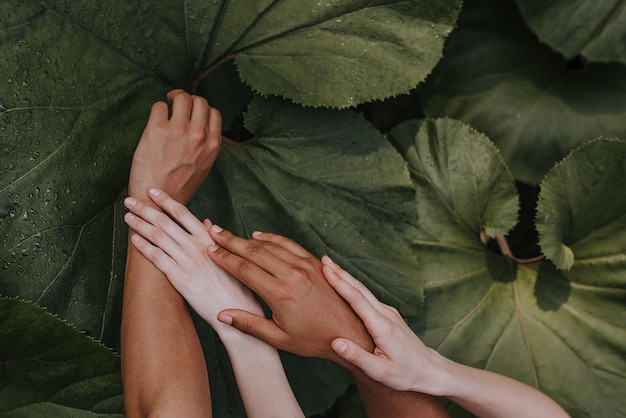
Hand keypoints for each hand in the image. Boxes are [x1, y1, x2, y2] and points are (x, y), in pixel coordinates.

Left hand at [123, 188, 262, 340]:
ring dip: (140, 225)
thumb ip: (216, 236)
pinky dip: (144, 247)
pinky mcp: (179, 277)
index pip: (182, 213)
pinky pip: (157, 258)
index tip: (152, 191)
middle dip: (145, 209)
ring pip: (157, 237)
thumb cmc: (235, 282)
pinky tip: (134, 240)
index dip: (165, 200)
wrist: (235, 307)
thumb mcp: (230, 254)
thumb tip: (207, 221)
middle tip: (130, 200)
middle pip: (164, 222)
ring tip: (127, 216)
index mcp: (208, 238)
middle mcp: (196, 246)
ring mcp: (186, 261)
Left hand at [128, 89, 221, 205]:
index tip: (192, 112)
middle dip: (188, 99)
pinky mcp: (157, 129)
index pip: (214, 113)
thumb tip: (202, 129)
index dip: (202, 109)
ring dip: (174, 97)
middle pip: (199, 100)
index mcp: (212, 145)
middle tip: (177, 102)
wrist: (157, 201)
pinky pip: (159, 106)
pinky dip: (158, 109)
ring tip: (167, 104)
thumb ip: (206, 147)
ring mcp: (178, 130)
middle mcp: (199, 135)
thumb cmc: (178, 186)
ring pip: (182, 97)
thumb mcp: (203, 167)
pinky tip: (155, 120)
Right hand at [205, 228, 374, 366]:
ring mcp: (306, 265)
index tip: (209, 250)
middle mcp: (292, 274)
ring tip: (230, 234)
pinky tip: (260, 236)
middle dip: (230, 241)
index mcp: (280, 293)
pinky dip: (272, 239)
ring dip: (248, 238)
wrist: (350, 332)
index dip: (224, 258)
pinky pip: (290, 244)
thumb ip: (249, 324)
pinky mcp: (316, 263)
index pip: (244, 269)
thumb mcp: (279, 338)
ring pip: (271, 246)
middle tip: (213, 232)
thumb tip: (221, 315)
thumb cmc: (313, 340)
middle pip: (254, 251)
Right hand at [322, 257, 446, 394]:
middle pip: (360, 289)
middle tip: (323, 259)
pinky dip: (353, 287)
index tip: (326, 270)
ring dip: (346, 277)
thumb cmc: (405, 374)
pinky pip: (368, 297)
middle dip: (340, 273)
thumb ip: (357, 357)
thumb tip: (335, 342)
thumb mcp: (380, 372)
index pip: (357, 299)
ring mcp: (389, 312)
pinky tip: (344, 284)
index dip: (340, 284)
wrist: (430, 370)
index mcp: (382, 326)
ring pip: (364, 291)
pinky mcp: (389, 315)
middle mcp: (386, 314)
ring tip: (329, 266)